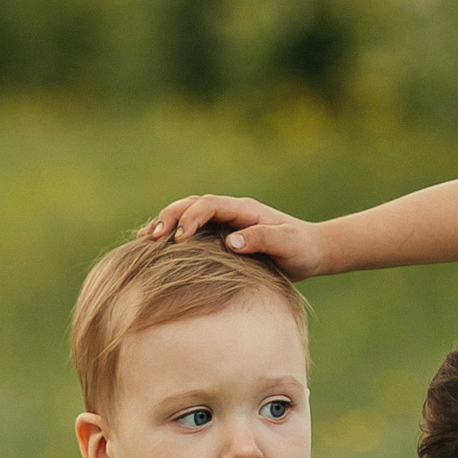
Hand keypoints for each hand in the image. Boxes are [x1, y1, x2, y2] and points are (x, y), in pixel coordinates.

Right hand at [141, 191, 332, 278]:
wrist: (312, 252)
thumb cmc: (302, 249)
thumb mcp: (288, 244)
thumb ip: (262, 239)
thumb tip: (231, 242)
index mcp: (244, 210)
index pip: (209, 205)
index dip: (190, 218)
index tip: (177, 239)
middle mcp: (231, 212)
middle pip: (192, 204)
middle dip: (169, 218)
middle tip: (151, 239)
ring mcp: (225, 223)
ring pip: (188, 215)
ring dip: (166, 224)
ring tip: (144, 241)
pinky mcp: (221, 237)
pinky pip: (192, 232)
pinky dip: (173, 236)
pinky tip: (155, 249)